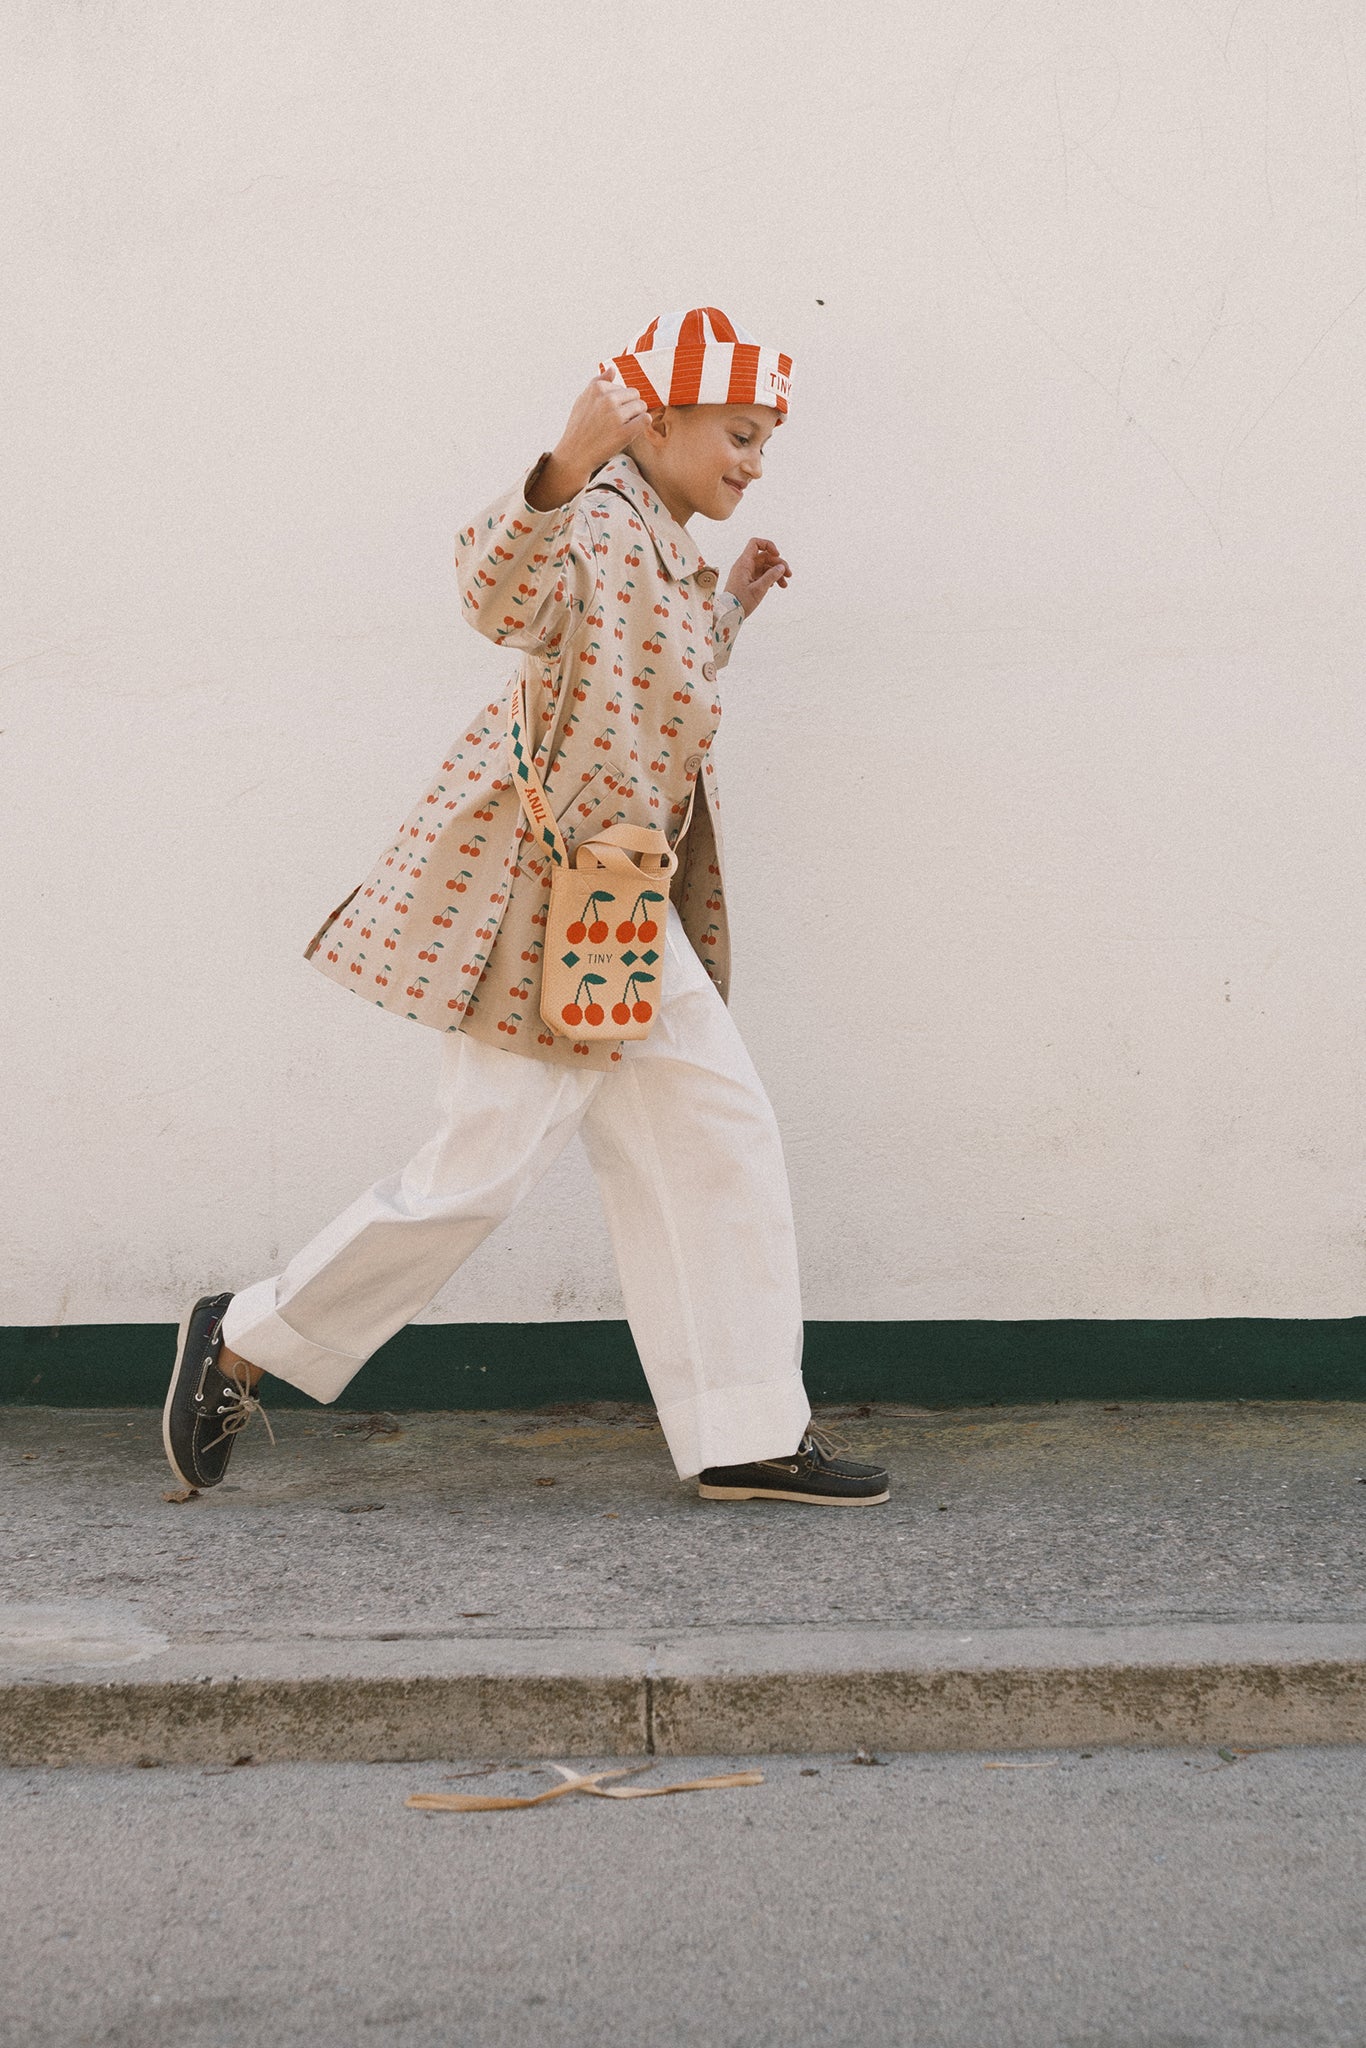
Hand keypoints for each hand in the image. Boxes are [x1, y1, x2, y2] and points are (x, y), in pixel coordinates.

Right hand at [532, 371, 652, 506]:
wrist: (575, 454)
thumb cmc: (579, 427)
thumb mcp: (583, 399)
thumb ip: (598, 382)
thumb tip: (612, 368)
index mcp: (598, 389)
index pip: (623, 387)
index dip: (620, 401)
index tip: (609, 413)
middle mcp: (607, 399)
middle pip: (635, 395)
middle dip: (630, 406)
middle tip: (618, 421)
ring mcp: (617, 416)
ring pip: (642, 406)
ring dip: (636, 416)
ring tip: (622, 426)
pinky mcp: (625, 433)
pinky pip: (646, 420)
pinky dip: (642, 425)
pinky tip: (631, 431)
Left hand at [724, 538, 791, 616]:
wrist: (728, 614)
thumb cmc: (740, 602)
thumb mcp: (758, 589)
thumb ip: (771, 576)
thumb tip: (781, 567)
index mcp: (744, 563)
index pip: (755, 543)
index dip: (768, 546)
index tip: (777, 555)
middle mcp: (745, 565)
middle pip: (764, 557)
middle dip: (778, 564)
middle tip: (789, 575)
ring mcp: (746, 573)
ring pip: (765, 567)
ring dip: (776, 573)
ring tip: (785, 584)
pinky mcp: (748, 581)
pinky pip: (761, 575)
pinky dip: (770, 579)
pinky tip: (776, 586)